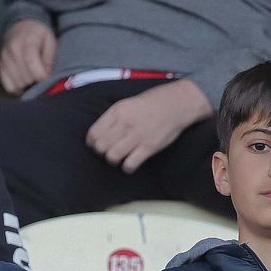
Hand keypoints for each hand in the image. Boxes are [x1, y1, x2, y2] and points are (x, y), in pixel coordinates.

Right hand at [0, 18, 56, 94]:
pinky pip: (9, 86)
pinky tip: (23, 80)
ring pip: (17, 84)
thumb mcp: (50, 40)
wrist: (19, 27)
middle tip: (40, 73)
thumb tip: (46, 75)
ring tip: (32, 75)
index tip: (46, 76)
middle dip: (35, 80)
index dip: (41, 75)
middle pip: (25, 77)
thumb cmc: (37, 35)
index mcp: (26, 40)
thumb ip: (49, 58)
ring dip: (27, 84)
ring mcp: (3, 59)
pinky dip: (18, 87)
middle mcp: (11, 49)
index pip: (31, 62)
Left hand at [85, 79, 211, 173]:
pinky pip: (130, 164)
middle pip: (100, 147)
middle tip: (110, 150)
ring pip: (112, 157)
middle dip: (103, 152)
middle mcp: (125, 124)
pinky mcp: (149, 147)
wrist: (177, 103)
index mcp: (117, 111)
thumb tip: (98, 134)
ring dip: (114, 160)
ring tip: (120, 157)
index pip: (93, 133)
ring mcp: (137, 136)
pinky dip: (128, 167)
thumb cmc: (152, 103)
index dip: (93, 142)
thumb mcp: (127, 103)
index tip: (98, 144)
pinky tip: (131, 163)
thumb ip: (113, 117)